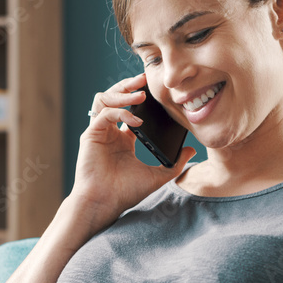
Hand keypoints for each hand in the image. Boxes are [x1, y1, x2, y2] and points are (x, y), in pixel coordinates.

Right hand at [71, 73, 196, 232]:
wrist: (104, 203)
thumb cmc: (125, 192)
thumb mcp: (157, 176)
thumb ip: (174, 163)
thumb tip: (192, 150)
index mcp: (123, 139)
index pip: (130, 109)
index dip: (141, 97)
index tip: (156, 90)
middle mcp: (109, 131)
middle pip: (115, 97)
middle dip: (129, 85)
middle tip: (146, 79)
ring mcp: (98, 132)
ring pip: (105, 99)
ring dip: (122, 93)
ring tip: (140, 95)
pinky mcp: (90, 134)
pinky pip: (104, 113)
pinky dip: (120, 112)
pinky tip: (135, 121)